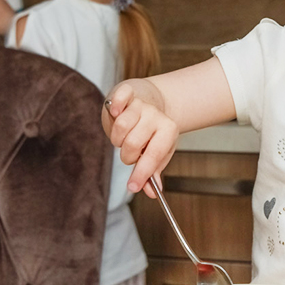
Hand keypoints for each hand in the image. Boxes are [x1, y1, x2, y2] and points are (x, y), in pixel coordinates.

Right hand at [103, 80, 177, 196]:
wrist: (151, 101)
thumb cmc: (152, 131)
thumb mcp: (158, 152)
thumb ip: (152, 173)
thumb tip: (152, 193)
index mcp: (168, 131)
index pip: (153, 156)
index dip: (141, 174)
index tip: (133, 187)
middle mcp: (155, 116)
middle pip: (132, 143)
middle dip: (126, 156)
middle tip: (129, 154)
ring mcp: (141, 104)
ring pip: (121, 126)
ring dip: (116, 139)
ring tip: (122, 138)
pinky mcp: (127, 92)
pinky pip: (120, 96)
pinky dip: (116, 105)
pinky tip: (116, 112)